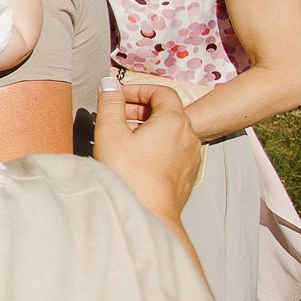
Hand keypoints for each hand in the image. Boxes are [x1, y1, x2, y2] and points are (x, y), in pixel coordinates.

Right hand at [93, 79, 203, 226]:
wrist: (147, 216)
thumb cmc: (129, 176)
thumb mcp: (110, 132)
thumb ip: (110, 103)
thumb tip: (109, 84)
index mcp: (174, 121)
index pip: (162, 92)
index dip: (138, 90)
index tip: (118, 97)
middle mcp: (188, 137)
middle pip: (167, 111)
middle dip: (140, 109)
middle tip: (116, 116)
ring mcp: (190, 158)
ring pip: (169, 132)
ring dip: (147, 128)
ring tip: (122, 138)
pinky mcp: (186, 175)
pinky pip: (172, 151)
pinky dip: (155, 146)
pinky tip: (134, 158)